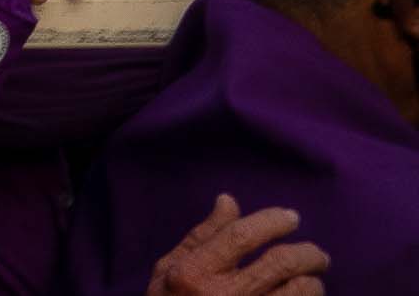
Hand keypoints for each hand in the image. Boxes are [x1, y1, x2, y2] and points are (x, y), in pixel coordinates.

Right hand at [148, 199, 325, 295]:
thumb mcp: (170, 269)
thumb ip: (202, 236)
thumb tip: (229, 200)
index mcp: (194, 273)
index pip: (241, 236)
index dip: (271, 221)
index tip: (291, 217)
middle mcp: (223, 295)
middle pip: (281, 263)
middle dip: (307, 253)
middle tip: (317, 254)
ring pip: (300, 291)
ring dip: (313, 281)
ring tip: (312, 279)